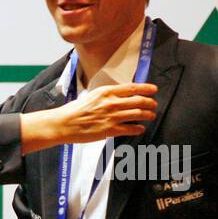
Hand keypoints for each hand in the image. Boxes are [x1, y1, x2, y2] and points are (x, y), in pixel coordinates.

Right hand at [20, 83, 157, 152]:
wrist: (64, 124)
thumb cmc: (74, 110)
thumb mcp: (91, 96)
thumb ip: (105, 95)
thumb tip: (118, 96)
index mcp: (106, 92)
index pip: (133, 88)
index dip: (146, 88)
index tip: (154, 90)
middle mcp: (112, 103)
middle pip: (139, 101)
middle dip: (150, 103)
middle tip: (154, 105)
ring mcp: (112, 117)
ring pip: (138, 114)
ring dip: (147, 115)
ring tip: (151, 116)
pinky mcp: (110, 130)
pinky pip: (130, 129)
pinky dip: (138, 129)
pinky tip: (140, 129)